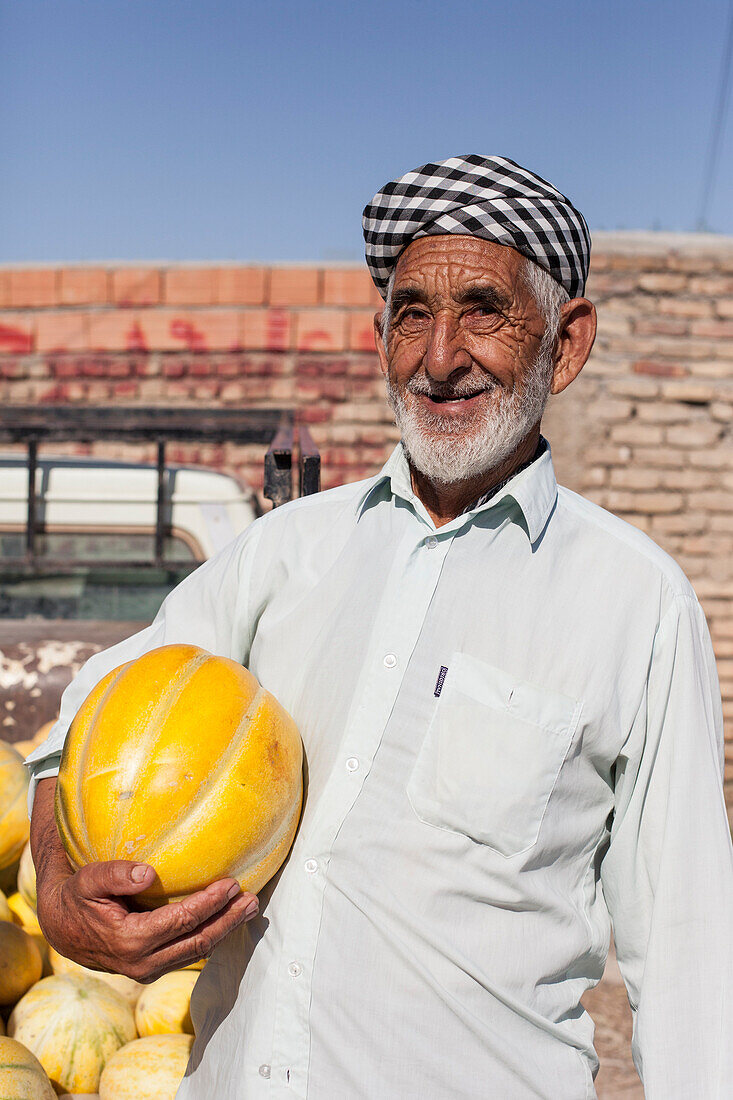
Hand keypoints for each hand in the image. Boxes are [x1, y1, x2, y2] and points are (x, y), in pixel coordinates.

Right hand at [32, 778, 258, 981]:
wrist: (61, 930)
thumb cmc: (77, 898)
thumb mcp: (88, 880)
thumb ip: (115, 874)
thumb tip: (148, 873)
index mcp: (130, 940)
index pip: (182, 921)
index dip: (210, 903)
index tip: (232, 883)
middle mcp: (143, 963)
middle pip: (198, 941)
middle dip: (228, 920)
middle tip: (252, 900)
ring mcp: (148, 970)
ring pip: (197, 952)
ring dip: (225, 930)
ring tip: (248, 909)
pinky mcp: (152, 969)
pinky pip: (188, 954)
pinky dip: (210, 937)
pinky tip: (226, 921)